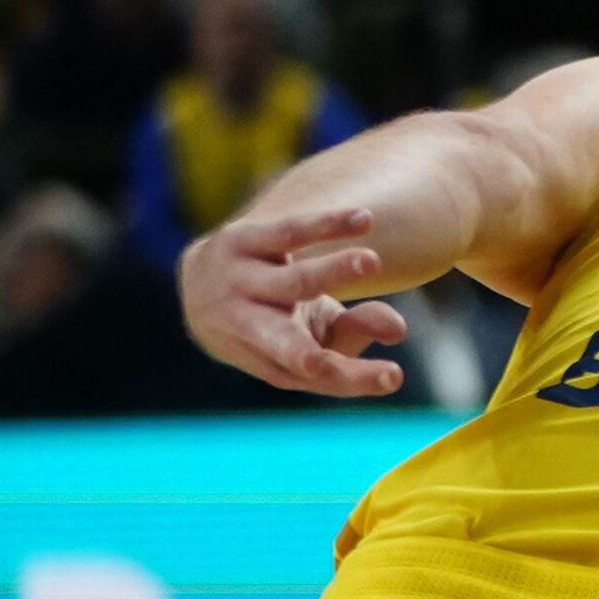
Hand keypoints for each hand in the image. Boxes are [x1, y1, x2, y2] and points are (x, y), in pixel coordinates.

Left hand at [182, 201, 407, 396]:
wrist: (201, 286)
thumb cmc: (277, 321)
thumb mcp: (318, 332)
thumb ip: (359, 331)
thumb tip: (397, 329)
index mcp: (275, 363)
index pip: (318, 376)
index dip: (356, 378)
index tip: (394, 376)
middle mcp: (249, 330)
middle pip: (284, 344)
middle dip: (306, 353)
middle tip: (330, 358)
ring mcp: (239, 285)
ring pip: (292, 281)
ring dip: (332, 272)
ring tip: (371, 263)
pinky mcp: (238, 242)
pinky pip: (288, 233)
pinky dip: (327, 226)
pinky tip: (364, 220)